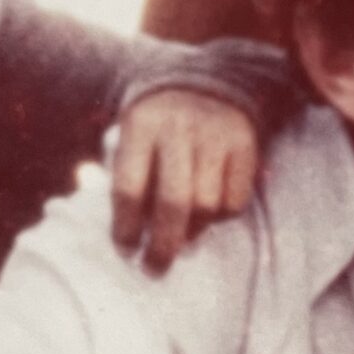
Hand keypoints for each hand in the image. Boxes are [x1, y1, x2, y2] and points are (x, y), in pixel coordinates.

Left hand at [111, 89, 260, 270]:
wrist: (204, 84)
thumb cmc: (155, 127)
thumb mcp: (129, 138)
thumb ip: (115, 175)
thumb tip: (108, 217)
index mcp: (140, 125)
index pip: (129, 187)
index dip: (126, 227)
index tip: (126, 251)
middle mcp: (179, 127)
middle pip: (173, 202)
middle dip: (162, 245)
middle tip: (154, 269)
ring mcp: (216, 135)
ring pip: (206, 205)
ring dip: (192, 233)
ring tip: (181, 240)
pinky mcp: (245, 145)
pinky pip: (235, 201)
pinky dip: (220, 217)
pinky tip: (207, 213)